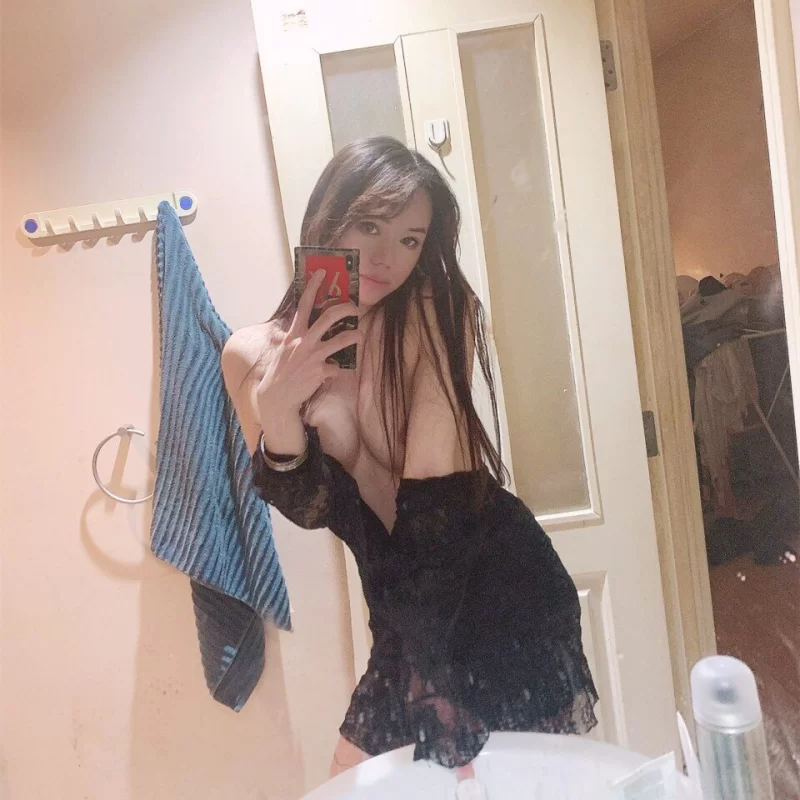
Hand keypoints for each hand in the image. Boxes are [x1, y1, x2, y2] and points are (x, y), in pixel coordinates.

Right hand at [256, 270, 359, 426]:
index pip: (304, 304)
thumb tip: (288, 332)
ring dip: (355, 336)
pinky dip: (337, 370)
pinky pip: (337, 368)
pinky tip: (334, 372)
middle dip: (346, 308)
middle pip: (330, 317)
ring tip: (359, 335)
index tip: (322, 272)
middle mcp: (304, 342)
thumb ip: (288, 339)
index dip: (313, 286)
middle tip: (354, 307)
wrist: (277, 398)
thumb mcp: (281, 351)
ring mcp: (313, 356)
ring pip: (342, 340)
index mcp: (293, 334)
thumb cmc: (279, 373)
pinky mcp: (321, 372)